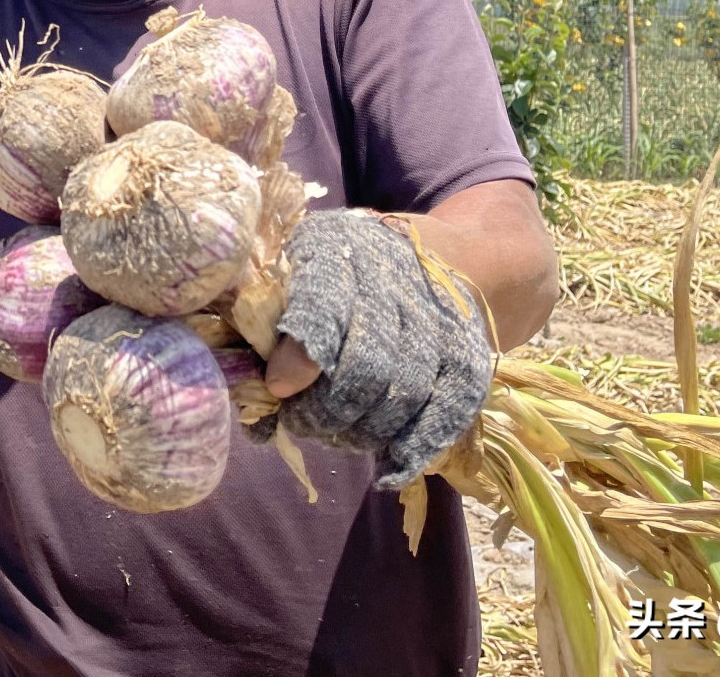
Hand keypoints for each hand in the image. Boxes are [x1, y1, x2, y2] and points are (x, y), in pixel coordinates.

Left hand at [260, 209, 494, 489]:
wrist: (446, 258)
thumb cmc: (347, 265)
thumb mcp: (299, 262)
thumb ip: (269, 313)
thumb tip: (251, 385)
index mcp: (343, 252)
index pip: (326, 308)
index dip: (300, 357)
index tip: (278, 391)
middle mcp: (400, 286)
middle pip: (367, 369)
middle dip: (326, 410)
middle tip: (300, 422)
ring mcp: (441, 326)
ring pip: (402, 398)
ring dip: (360, 432)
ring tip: (334, 433)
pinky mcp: (469, 362)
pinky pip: (444, 415)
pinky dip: (413, 450)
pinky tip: (386, 467)